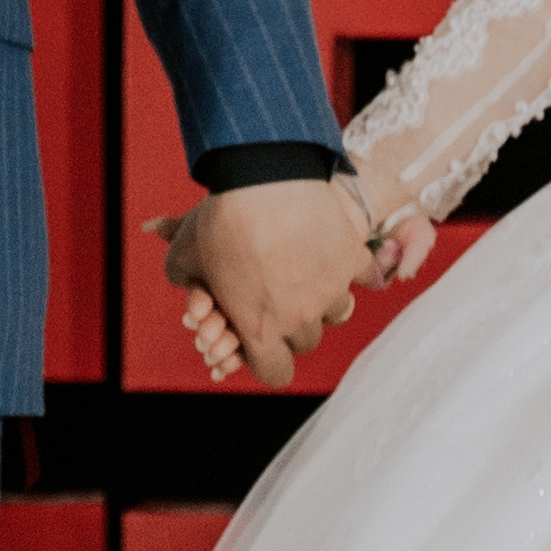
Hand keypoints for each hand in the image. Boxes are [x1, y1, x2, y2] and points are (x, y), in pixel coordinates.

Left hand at [149, 179, 379, 384]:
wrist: (263, 175)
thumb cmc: (221, 218)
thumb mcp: (186, 256)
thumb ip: (186, 281)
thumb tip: (188, 285)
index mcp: (260, 329)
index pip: (276, 375)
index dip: (268, 360)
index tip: (264, 343)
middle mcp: (300, 318)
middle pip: (305, 341)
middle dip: (292, 323)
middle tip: (279, 293)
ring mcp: (332, 290)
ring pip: (335, 312)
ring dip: (323, 297)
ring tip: (306, 268)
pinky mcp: (353, 260)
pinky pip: (364, 275)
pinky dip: (353, 267)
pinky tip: (337, 252)